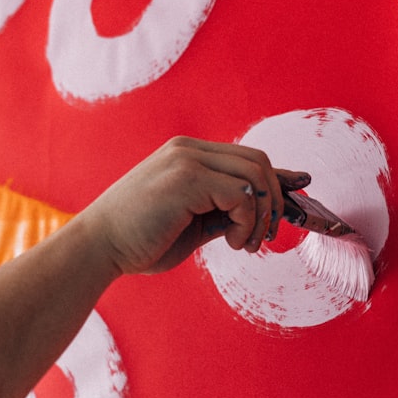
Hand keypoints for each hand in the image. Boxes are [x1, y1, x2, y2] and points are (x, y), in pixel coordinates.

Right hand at [80, 136, 309, 274]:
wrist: (97, 248)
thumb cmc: (138, 242)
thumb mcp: (191, 225)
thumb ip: (222, 213)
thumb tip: (260, 215)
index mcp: (186, 155)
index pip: (245, 157)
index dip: (278, 176)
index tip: (300, 192)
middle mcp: (188, 149)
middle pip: (258, 161)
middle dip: (274, 200)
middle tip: (266, 237)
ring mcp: (186, 159)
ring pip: (255, 175)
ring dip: (263, 214)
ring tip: (247, 244)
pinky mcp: (187, 178)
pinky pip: (242, 194)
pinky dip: (248, 222)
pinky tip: (233, 243)